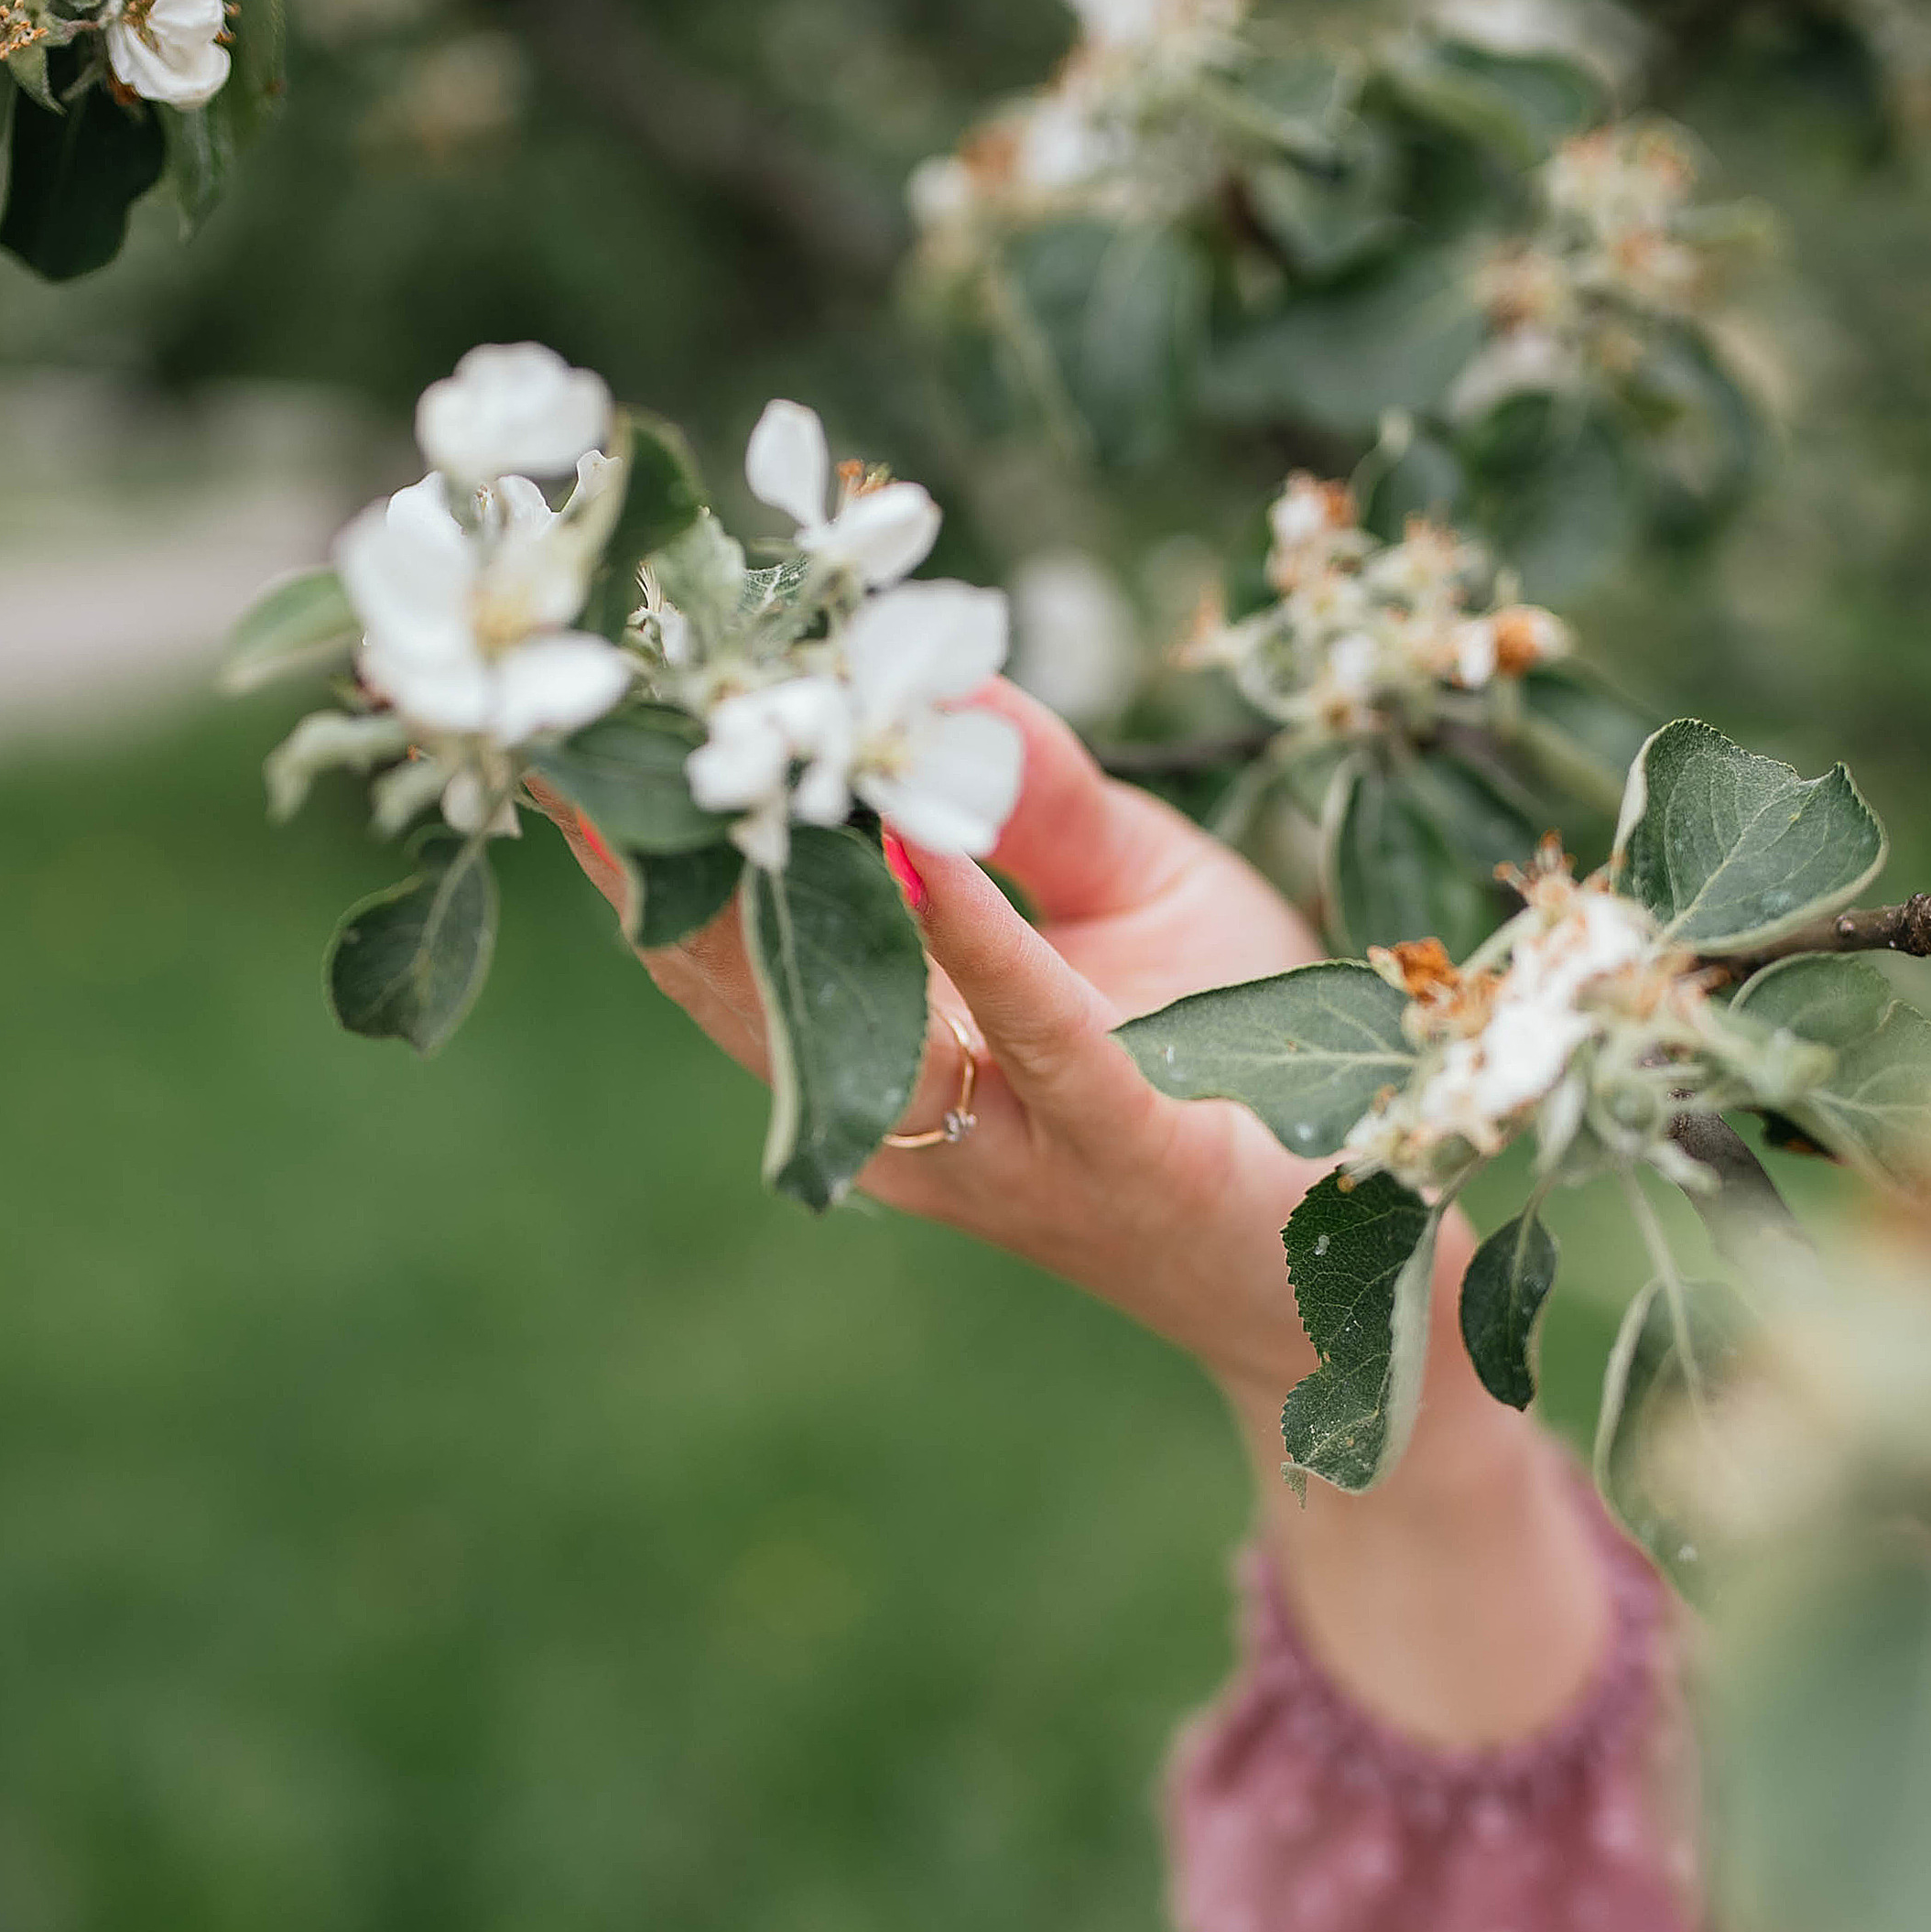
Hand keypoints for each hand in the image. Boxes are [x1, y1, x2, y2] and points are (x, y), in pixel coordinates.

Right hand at [535, 678, 1330, 1401]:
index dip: (647, 825)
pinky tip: (922, 843)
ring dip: (779, 885)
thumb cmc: (1240, 1068)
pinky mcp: (1119, 1151)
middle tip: (592, 703)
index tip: (583, 693)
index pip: (723, 933)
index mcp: (885, 1049)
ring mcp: (1001, 1147)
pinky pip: (1030, 1032)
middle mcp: (903, 1112)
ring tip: (719, 747)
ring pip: (848, 1015)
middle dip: (660, 846)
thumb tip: (943, 658)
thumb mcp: (1135, 890)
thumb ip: (1037, 791)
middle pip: (735, 977)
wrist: (1346, 1273)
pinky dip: (972, 933)